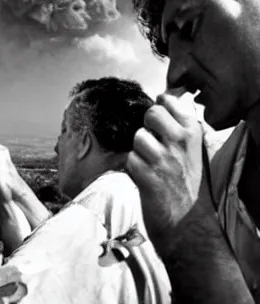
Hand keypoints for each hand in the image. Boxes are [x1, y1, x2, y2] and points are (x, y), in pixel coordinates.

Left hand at [126, 94, 210, 255]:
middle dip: (147, 127)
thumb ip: (178, 125)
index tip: (159, 123)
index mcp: (193, 132)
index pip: (168, 100)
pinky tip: (145, 180)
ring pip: (138, 138)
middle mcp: (180, 142)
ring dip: (139, 152)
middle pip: (151, 113)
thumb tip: (162, 96)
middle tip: (153, 146)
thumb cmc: (188, 185)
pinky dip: (133, 169)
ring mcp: (164, 159)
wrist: (189, 225)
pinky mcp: (147, 176)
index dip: (159, 108)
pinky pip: (129, 160)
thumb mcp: (193, 151)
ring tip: (151, 166)